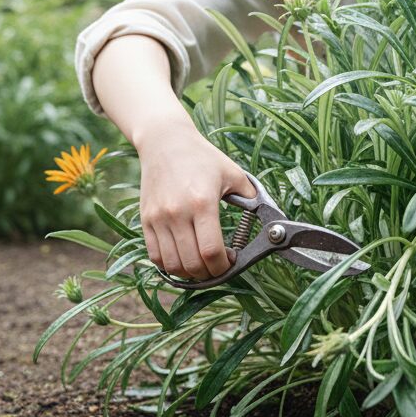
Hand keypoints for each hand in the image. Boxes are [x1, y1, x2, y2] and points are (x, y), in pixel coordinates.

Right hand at [137, 122, 255, 279]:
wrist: (165, 142)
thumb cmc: (202, 158)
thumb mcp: (233, 173)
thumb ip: (252, 197)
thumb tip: (269, 216)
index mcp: (203, 203)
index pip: (211, 251)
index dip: (223, 266)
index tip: (231, 263)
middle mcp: (177, 213)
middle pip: (192, 263)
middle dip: (209, 273)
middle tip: (219, 267)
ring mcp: (158, 218)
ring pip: (172, 264)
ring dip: (190, 273)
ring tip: (202, 265)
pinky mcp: (145, 220)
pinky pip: (155, 256)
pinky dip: (170, 265)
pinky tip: (184, 258)